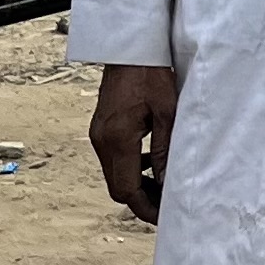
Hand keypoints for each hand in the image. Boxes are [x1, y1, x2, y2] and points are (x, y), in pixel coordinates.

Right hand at [89, 65, 179, 223]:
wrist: (129, 47)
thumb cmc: (151, 73)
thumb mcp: (167, 113)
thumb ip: (164, 151)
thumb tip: (165, 183)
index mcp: (118, 139)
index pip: (127, 190)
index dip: (146, 209)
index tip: (165, 216)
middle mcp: (102, 140)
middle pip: (117, 188)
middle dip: (141, 201)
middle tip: (166, 204)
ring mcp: (98, 134)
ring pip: (114, 175)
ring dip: (136, 184)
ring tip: (162, 184)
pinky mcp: (101, 128)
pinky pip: (113, 158)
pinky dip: (131, 168)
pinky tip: (151, 161)